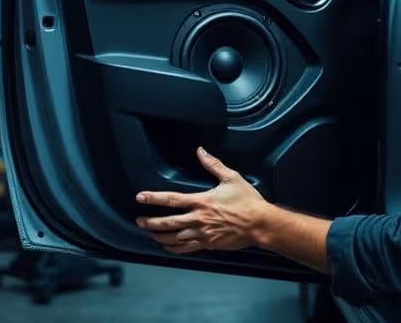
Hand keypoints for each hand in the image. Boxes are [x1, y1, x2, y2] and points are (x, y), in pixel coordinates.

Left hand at [135, 147, 269, 254]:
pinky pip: (187, 248)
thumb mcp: (231, 177)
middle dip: (151, 222)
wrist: (260, 223)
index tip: (141, 197)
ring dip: (160, 236)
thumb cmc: (248, 201)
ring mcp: (203, 233)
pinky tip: (167, 247)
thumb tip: (201, 151)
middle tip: (140, 221)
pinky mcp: (209, 244)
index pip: (172, 199)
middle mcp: (199, 219)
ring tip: (150, 234)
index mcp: (202, 201)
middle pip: (169, 222)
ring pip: (175, 237)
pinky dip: (175, 248)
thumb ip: (213, 164)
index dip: (154, 198)